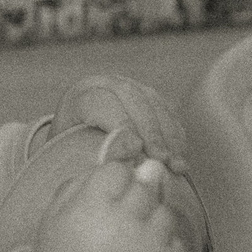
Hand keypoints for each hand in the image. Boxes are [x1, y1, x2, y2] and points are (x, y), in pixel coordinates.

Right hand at [19, 157, 187, 251]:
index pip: (120, 170)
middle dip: (135, 196)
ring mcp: (150, 247)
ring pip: (166, 211)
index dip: (112, 181)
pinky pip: (176, 241)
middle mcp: (125, 223)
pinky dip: (162, 246)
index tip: (104, 199)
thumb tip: (130, 160)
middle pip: (147, 185)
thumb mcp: (56, 213)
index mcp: (92, 207)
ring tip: (128, 241)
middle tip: (119, 220)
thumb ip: (86, 180)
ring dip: (151, 219)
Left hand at [56, 75, 188, 175]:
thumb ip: (96, 154)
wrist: (80, 147)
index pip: (103, 103)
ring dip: (169, 136)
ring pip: (156, 105)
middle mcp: (106, 85)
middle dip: (151, 132)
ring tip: (176, 165)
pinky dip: (176, 135)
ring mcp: (131, 88)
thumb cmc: (72, 158)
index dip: (121, 124)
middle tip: (160, 160)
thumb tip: (128, 155)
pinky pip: (169, 112)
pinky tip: (179, 157)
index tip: (135, 149)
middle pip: (133, 100)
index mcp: (80, 96)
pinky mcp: (151, 98)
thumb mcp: (72, 156)